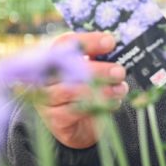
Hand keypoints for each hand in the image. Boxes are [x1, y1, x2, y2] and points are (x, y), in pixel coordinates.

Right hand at [36, 32, 128, 148]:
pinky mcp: (54, 118)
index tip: (110, 42)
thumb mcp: (94, 69)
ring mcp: (46, 97)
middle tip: (119, 72)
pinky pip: (74, 111)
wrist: (79, 124)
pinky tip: (113, 102)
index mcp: (55, 56)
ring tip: (120, 89)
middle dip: (99, 70)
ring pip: (72, 91)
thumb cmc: (88, 90)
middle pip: (68, 68)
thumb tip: (116, 46)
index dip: (88, 41)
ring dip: (101, 89)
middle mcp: (45, 75)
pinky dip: (96, 106)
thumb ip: (101, 57)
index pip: (66, 43)